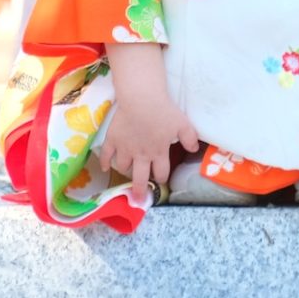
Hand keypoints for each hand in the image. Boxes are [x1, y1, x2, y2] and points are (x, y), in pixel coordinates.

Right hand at [97, 57, 199, 200]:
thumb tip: (194, 150)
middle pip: (140, 178)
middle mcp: (141, 155)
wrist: (141, 100)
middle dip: (140, 190)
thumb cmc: (164, 111)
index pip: (161, 172)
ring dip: (126, 170)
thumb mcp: (183, 124)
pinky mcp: (112, 140)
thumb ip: (190, 138)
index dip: (162, 178)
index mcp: (159, 152)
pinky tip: (105, 168)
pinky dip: (105, 163)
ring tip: (127, 170)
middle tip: (139, 198)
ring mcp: (125, 148)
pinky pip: (106, 155)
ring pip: (123, 167)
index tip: (161, 180)